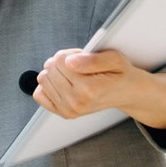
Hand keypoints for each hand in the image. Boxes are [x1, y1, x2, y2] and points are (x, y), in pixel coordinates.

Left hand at [33, 48, 165, 130]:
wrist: (125, 92)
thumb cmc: (119, 73)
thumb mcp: (114, 58)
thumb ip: (92, 59)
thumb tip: (69, 61)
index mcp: (89, 89)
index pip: (60, 60)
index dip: (71, 53)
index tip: (83, 57)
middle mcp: (77, 102)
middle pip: (50, 68)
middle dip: (63, 61)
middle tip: (81, 65)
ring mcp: (69, 110)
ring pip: (43, 79)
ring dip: (57, 72)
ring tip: (75, 74)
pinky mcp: (63, 113)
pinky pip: (40, 94)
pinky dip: (49, 85)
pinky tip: (64, 83)